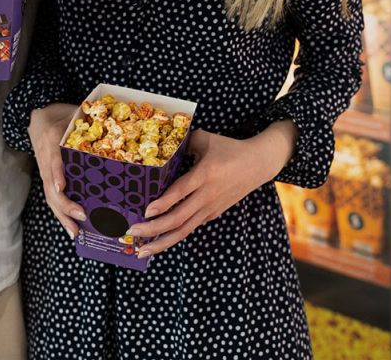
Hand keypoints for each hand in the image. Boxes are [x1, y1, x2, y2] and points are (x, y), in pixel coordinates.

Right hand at [28, 103, 86, 238]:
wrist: (37, 114)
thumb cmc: (61, 113)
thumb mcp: (74, 113)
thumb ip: (91, 122)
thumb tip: (119, 130)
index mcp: (52, 139)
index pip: (53, 160)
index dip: (57, 174)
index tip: (62, 187)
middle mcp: (45, 157)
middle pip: (50, 185)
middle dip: (64, 204)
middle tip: (81, 216)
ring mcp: (43, 169)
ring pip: (49, 196)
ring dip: (62, 215)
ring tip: (75, 232)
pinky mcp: (46, 177)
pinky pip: (51, 197)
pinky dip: (61, 213)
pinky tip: (72, 227)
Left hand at [128, 122, 297, 257]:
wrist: (258, 164)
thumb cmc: (230, 148)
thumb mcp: (207, 139)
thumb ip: (184, 142)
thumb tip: (163, 144)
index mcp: (205, 175)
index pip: (180, 192)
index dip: (163, 203)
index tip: (145, 211)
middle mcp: (207, 195)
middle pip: (178, 218)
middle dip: (154, 228)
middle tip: (132, 232)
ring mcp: (210, 208)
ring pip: (184, 230)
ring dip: (162, 242)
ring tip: (142, 250)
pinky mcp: (213, 214)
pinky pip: (190, 227)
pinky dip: (174, 236)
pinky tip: (159, 241)